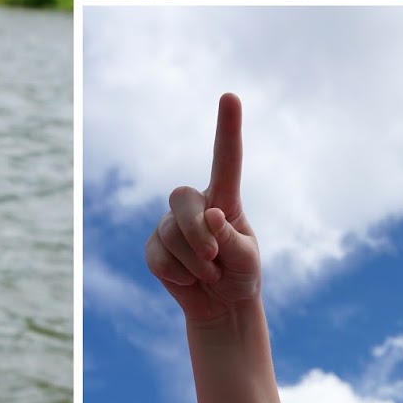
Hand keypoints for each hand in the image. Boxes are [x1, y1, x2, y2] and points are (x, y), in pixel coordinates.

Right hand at [145, 93, 260, 321]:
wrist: (222, 306)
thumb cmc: (241, 276)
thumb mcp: (247, 261)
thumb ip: (232, 239)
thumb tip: (212, 216)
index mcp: (225, 199)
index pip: (226, 159)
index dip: (227, 128)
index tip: (230, 96)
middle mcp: (196, 205)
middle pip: (183, 199)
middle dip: (196, 231)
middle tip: (214, 258)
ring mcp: (171, 224)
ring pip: (171, 234)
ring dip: (194, 262)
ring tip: (209, 274)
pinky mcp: (155, 247)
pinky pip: (158, 257)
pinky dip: (177, 274)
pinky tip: (188, 279)